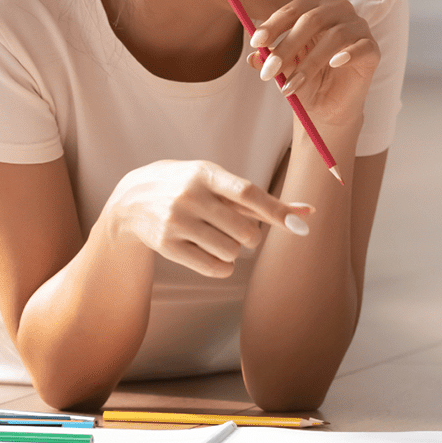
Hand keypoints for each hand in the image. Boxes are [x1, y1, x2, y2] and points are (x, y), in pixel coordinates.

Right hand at [104, 159, 313, 277]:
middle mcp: (190, 196)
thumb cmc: (190, 188)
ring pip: (231, 252)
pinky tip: (214, 255)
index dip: (277, 210)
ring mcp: (176, 222)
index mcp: (207, 174)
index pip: (248, 193)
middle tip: (238, 230)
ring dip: (234, 251)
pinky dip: (224, 267)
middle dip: (251, 237)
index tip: (302, 224)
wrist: (132, 200)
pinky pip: (214, 268)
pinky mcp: (167, 246)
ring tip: (218, 238)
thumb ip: (260, 199)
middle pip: (245, 231)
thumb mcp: (218, 182)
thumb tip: (309, 212)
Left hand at [248, 0, 378, 125]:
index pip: (294, 9)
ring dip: (309, 63)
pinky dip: (347, 54)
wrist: (327, 106)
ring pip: (335, 36)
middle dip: (287, 46)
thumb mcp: (282, 69)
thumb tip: (254, 57)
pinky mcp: (372, 49)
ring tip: (291, 86)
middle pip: (313, 19)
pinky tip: (333, 64)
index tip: (255, 43)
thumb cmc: (304, 78)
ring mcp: (358, 28)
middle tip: (269, 71)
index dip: (274, 24)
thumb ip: (270, 59)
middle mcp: (338, 11)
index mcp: (315, 7)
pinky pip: (361, 47)